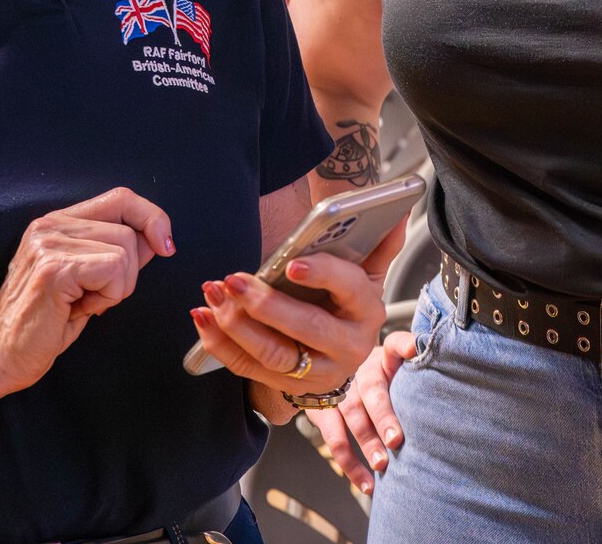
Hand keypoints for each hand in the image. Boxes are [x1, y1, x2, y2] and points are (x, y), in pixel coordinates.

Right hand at [0, 187, 173, 395]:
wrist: (0, 355)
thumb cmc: (45, 323)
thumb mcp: (88, 279)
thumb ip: (117, 252)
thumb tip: (156, 237)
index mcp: (59, 222)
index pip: (121, 197)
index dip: (151, 217)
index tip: (165, 246)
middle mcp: (51, 224)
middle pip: (128, 230)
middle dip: (128, 273)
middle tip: (94, 297)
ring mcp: (49, 243)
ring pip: (124, 251)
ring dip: (117, 288)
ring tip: (82, 303)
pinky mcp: (53, 268)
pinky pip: (113, 270)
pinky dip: (108, 296)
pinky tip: (78, 309)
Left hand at [189, 239, 390, 402]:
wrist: (338, 353)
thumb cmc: (344, 302)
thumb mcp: (366, 276)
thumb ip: (379, 245)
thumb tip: (398, 213)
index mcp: (368, 309)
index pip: (349, 288)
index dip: (323, 274)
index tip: (292, 264)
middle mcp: (349, 346)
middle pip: (307, 328)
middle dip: (266, 305)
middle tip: (234, 280)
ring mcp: (318, 372)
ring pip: (275, 355)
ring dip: (237, 326)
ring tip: (213, 295)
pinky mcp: (288, 387)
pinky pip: (248, 369)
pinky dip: (221, 345)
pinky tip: (203, 318)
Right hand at [307, 331, 416, 492]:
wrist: (333, 375)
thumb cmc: (379, 377)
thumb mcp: (395, 367)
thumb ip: (415, 369)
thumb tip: (438, 365)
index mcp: (383, 357)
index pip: (395, 343)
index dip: (405, 345)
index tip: (415, 351)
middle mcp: (359, 369)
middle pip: (371, 389)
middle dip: (383, 415)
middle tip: (396, 440)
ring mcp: (339, 390)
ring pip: (351, 415)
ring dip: (366, 442)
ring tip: (382, 465)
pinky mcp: (322, 412)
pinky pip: (335, 440)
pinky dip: (350, 464)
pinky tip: (367, 483)